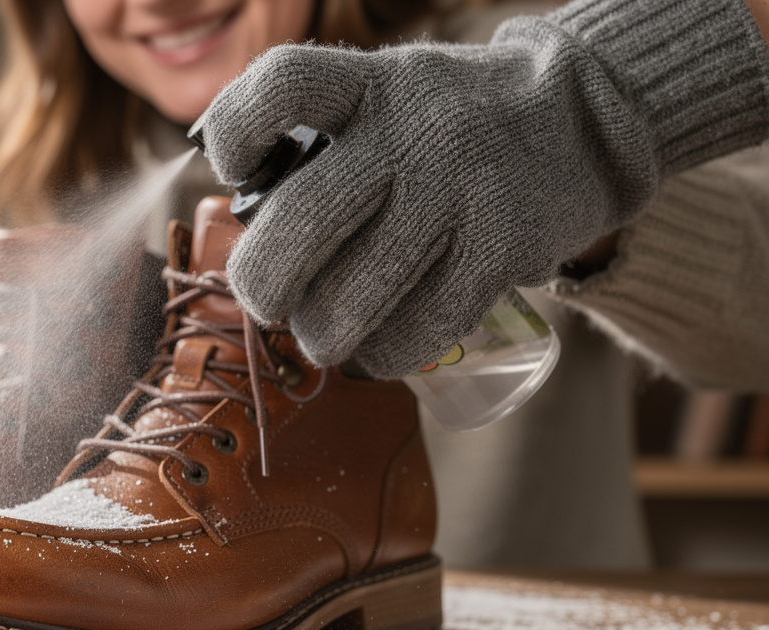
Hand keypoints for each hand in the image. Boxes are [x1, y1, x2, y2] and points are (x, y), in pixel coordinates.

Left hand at [198, 0, 768, 376]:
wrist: (586, 121)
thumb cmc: (451, 122)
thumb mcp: (388, 93)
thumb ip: (324, 138)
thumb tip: (247, 220)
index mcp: (372, 85)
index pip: (282, 84)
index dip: (235, 132)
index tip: (234, 170)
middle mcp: (413, 134)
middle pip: (299, 224)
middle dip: (262, 283)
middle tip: (266, 299)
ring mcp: (459, 194)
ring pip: (350, 298)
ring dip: (320, 334)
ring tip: (323, 333)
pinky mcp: (501, 251)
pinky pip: (416, 331)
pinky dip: (382, 355)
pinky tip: (377, 349)